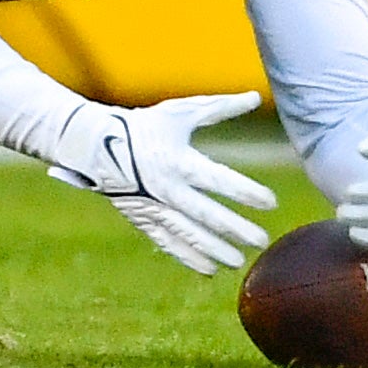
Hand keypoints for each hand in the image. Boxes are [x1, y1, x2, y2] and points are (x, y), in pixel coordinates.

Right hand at [48, 92, 278, 274]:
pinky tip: (210, 270)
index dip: (245, 191)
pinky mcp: (144, 219)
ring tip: (239, 262)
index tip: (271, 202)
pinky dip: (189, 257)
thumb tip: (256, 97)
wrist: (97, 145)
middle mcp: (168, 188)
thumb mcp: (182, 112)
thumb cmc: (146, 125)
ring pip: (189, 234)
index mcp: (179, 160)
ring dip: (215, 250)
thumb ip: (221, 108)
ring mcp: (155, 207)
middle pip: (207, 214)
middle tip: (261, 241)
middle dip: (235, 229)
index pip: (218, 179)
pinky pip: (169, 243)